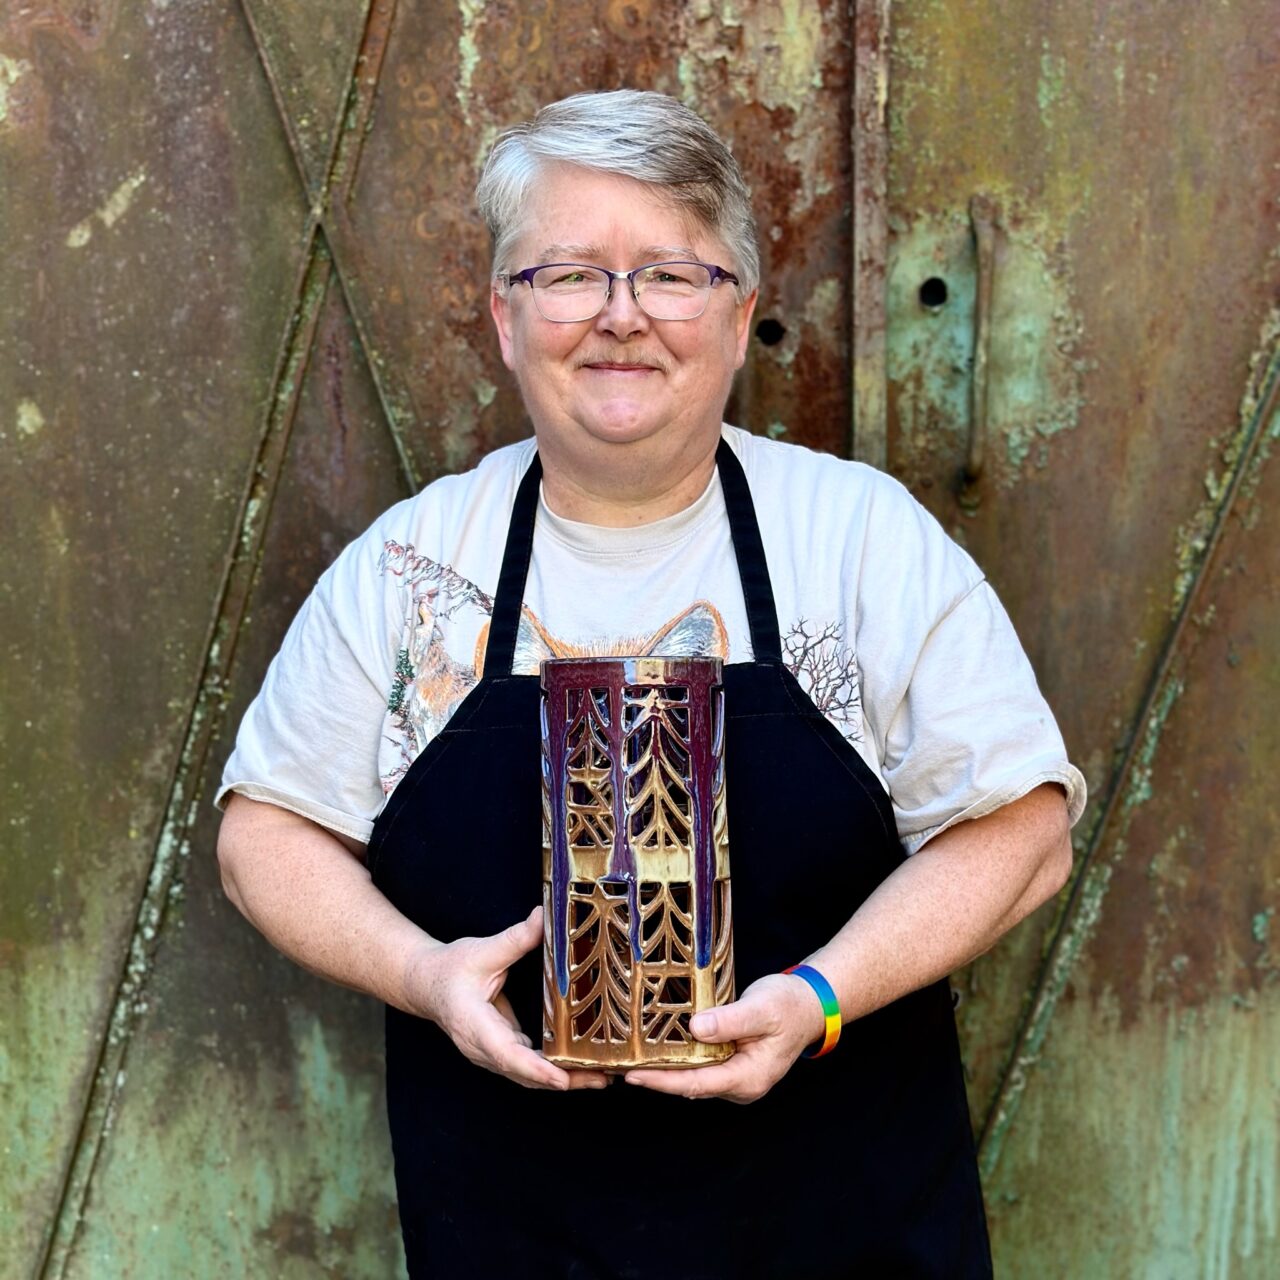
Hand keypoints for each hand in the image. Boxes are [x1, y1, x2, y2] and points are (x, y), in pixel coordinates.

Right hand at [407, 905, 608, 1092]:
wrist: (426, 984)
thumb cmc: (450, 969)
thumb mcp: (482, 950)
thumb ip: (516, 939)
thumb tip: (545, 916)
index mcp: (473, 1024)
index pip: (506, 1054)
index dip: (535, 1069)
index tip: (561, 1079)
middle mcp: (481, 1048)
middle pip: (524, 1074)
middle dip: (563, 1080)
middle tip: (601, 1078)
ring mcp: (490, 1055)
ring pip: (528, 1076)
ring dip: (563, 1079)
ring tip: (601, 1076)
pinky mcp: (500, 1051)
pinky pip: (528, 1067)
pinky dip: (554, 1070)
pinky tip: (581, 1065)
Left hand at [624, 972, 826, 1103]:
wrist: (809, 1004)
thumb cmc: (789, 1005)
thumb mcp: (761, 1008)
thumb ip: (730, 1021)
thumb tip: (696, 1028)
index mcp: (749, 1077)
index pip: (696, 1084)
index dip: (663, 1081)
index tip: (633, 1075)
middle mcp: (740, 1085)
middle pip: (690, 1085)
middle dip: (656, 1078)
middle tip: (620, 1067)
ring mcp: (735, 1077)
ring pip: (693, 1077)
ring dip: (665, 1069)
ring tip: (630, 1059)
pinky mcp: (730, 1064)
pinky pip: (700, 1065)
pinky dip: (678, 1058)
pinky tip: (658, 1047)